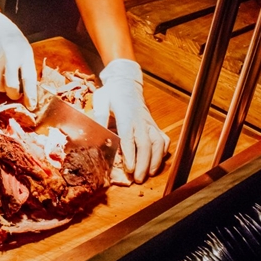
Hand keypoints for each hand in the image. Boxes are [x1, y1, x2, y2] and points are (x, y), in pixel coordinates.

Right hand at [0, 5, 37, 108]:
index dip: (30, 95)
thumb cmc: (12, 39)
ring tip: (5, 76)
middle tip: (16, 92)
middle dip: (14, 94)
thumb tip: (28, 90)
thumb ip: (26, 68)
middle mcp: (10, 58)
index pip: (29, 79)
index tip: (32, 106)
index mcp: (24, 55)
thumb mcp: (24, 50)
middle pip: (11, 88)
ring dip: (3, 87)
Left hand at [93, 59, 169, 182]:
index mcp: (126, 115)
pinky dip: (163, 151)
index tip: (130, 169)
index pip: (129, 137)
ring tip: (150, 174)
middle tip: (139, 179)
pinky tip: (157, 162)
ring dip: (155, 160)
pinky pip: (163, 138)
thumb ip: (99, 116)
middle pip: (146, 143)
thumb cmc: (111, 93)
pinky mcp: (153, 124)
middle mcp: (140, 120)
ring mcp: (149, 122)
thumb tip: (97, 131)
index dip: (131, 154)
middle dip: (144, 163)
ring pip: (158, 142)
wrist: (125, 82)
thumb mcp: (101, 100)